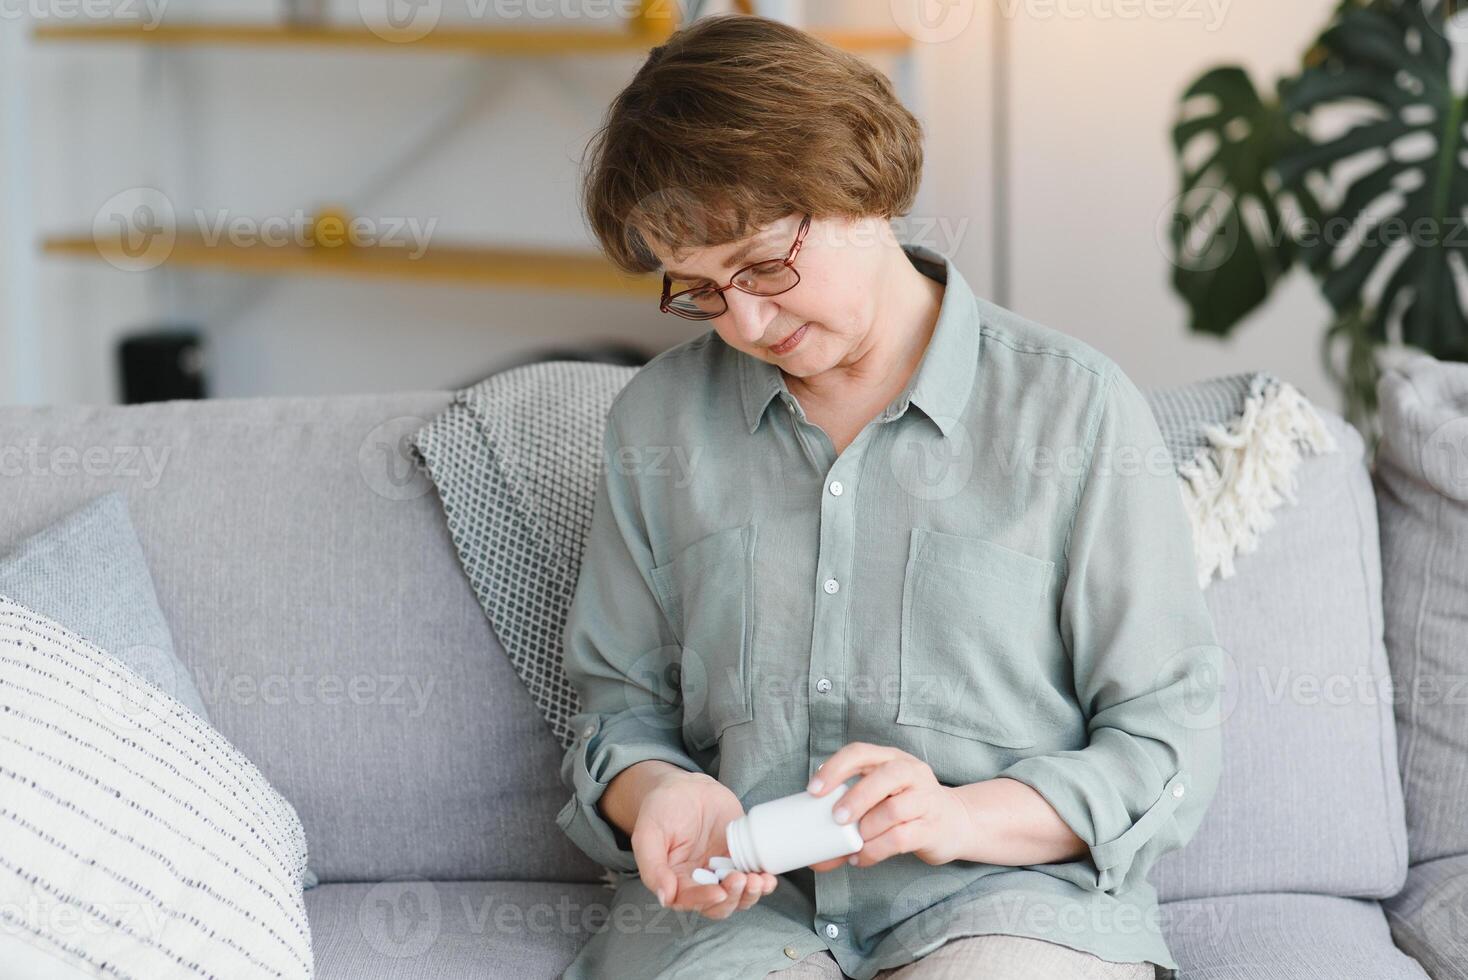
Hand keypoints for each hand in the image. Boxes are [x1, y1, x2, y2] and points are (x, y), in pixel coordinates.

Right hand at [630, 770, 779, 919]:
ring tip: (759, 881)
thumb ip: (652, 867)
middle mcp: (700, 881)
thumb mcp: (647, 833)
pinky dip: (763, 882)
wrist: (685, 786)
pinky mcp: (740, 857)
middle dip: (733, 898)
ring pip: (739, 896)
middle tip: (740, 880)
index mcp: (675, 881)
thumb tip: (665, 898)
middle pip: (719, 905)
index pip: (690, 900)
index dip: (705, 900)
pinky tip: (769, 878)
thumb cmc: (661, 808)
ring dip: (750, 894)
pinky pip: (753, 876)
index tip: (719, 892)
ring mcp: (722, 870)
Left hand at [803, 742, 974, 870]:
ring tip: (853, 844)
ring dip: (867, 829)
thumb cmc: (905, 809)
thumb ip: (850, 813)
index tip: (813, 790)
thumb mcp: (879, 799)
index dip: (835, 768)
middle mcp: (911, 772)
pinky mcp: (932, 828)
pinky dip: (875, 850)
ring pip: (893, 809)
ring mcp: (925, 799)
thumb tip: (811, 851)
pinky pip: (900, 838)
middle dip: (855, 798)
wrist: (954, 823)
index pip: (860, 752)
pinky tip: (862, 858)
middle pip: (883, 777)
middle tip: (837, 819)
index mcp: (891, 758)